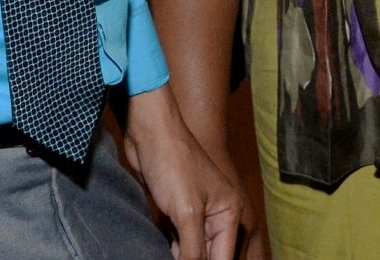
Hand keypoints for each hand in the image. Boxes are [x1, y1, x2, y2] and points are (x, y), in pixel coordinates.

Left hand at [121, 86, 249, 259]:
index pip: (225, 259)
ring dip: (182, 257)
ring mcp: (196, 213)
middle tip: (178, 256)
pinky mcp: (177, 212)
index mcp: (230, 213)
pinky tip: (162, 251)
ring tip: (171, 254)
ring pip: (194, 250)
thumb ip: (193, 250)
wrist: (149, 133)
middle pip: (212, 256)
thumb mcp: (186, 213)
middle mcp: (217, 215)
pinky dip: (172, 250)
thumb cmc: (173, 163)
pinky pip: (178, 241)